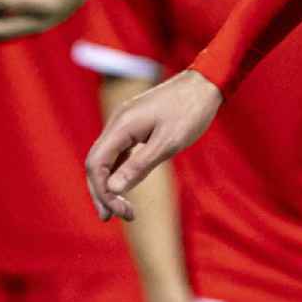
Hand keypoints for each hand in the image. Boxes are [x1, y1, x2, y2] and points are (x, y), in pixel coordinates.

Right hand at [86, 70, 222, 221]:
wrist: (205, 83)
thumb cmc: (190, 112)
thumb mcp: (168, 143)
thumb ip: (139, 166)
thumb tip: (112, 189)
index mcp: (121, 125)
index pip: (96, 164)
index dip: (102, 192)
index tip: (120, 212)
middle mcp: (117, 122)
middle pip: (96, 162)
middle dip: (101, 191)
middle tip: (111, 218)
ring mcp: (124, 122)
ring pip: (106, 157)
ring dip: (108, 183)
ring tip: (118, 209)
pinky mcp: (134, 124)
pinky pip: (118, 150)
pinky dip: (118, 170)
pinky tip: (125, 185)